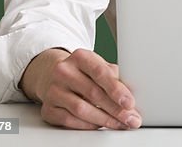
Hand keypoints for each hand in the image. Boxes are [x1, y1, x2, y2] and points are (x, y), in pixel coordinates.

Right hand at [20, 48, 140, 129]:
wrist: (52, 75)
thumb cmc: (83, 72)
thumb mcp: (99, 67)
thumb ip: (115, 77)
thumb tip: (133, 94)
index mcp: (80, 57)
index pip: (100, 73)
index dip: (117, 89)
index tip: (130, 102)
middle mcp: (64, 72)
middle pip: (93, 93)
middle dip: (116, 109)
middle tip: (131, 118)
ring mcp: (53, 90)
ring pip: (81, 109)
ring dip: (104, 120)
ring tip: (120, 124)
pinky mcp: (48, 109)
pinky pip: (70, 121)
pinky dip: (88, 125)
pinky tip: (100, 125)